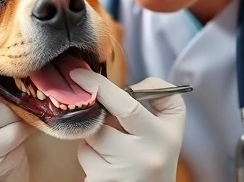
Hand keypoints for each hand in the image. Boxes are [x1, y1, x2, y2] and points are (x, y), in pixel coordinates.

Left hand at [70, 69, 185, 181]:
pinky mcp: (103, 181)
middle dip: (90, 99)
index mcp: (166, 135)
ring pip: (92, 136)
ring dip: (94, 134)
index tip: (79, 73)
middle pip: (104, 118)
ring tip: (110, 145)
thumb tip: (117, 87)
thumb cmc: (155, 156)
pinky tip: (105, 162)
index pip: (130, 104)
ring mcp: (124, 171)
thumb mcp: (167, 129)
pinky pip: (86, 156)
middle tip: (76, 83)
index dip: (101, 86)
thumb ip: (151, 102)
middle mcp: (147, 155)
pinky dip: (90, 153)